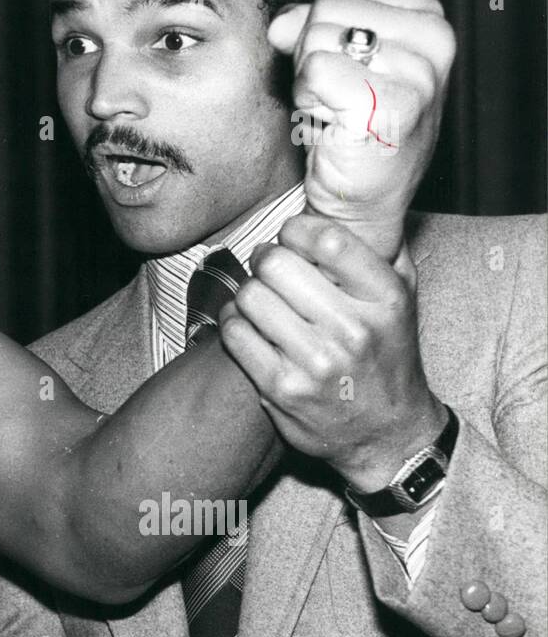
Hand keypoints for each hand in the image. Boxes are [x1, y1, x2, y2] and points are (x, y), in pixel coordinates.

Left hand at [218, 214, 447, 491]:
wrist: (387, 433)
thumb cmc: (388, 355)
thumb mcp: (403, 299)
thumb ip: (381, 250)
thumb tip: (352, 203)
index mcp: (386, 299)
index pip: (327, 239)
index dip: (297, 229)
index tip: (292, 235)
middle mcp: (353, 330)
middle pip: (276, 264)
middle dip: (266, 260)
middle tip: (269, 267)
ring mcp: (315, 362)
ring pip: (249, 296)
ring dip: (247, 292)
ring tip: (261, 299)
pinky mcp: (281, 388)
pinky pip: (235, 333)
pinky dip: (233, 323)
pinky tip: (248, 325)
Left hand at [269, 0, 454, 259]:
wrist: (358, 202)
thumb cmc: (347, 129)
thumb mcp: (334, 60)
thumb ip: (309, 26)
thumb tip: (282, 22)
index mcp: (427, 18)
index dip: (318, 33)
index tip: (342, 73)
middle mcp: (434, 40)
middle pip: (324, 12)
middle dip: (311, 56)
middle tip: (334, 97)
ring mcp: (418, 74)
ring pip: (316, 40)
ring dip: (309, 83)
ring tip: (336, 112)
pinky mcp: (391, 105)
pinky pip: (314, 72)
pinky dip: (309, 102)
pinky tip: (332, 126)